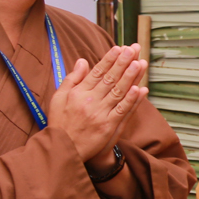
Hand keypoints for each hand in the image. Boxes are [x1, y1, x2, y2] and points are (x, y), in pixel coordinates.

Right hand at [49, 44, 147, 164]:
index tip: (119, 48)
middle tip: (133, 49)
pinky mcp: (108, 126)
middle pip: (110, 79)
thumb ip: (71, 79)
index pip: (97, 72)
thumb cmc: (60, 123)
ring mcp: (100, 114)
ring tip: (139, 63)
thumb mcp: (58, 98)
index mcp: (78, 93)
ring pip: (118, 92)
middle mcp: (90, 101)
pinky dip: (131, 100)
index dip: (109, 59)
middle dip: (123, 62)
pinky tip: (140, 88)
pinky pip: (122, 110)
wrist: (63, 150)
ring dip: (130, 77)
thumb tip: (82, 61)